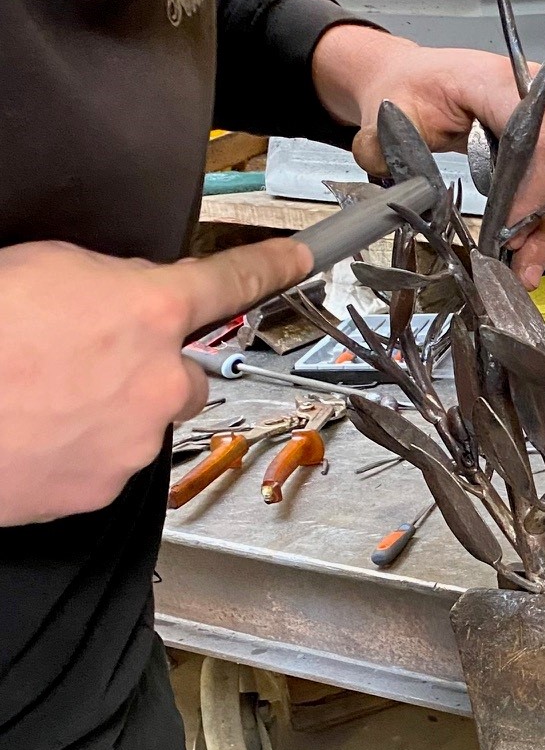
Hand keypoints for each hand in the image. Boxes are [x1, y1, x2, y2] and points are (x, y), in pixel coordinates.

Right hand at [0, 236, 311, 524]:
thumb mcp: (43, 268)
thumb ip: (109, 280)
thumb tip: (127, 293)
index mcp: (150, 311)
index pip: (232, 281)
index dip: (272, 267)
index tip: (300, 260)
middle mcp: (160, 379)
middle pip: (185, 374)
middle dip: (150, 369)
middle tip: (85, 361)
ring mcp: (137, 441)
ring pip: (145, 421)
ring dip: (111, 411)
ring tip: (44, 397)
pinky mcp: (106, 489)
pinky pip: (110, 462)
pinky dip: (82, 450)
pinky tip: (38, 431)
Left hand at [311, 26, 544, 288]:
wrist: (413, 76)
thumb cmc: (406, 88)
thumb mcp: (391, 116)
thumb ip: (395, 153)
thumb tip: (409, 196)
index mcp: (494, 80)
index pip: (536, 141)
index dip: (531, 193)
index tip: (510, 234)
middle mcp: (534, 90)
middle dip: (542, 220)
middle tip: (518, 262)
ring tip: (526, 260)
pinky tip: (537, 232)